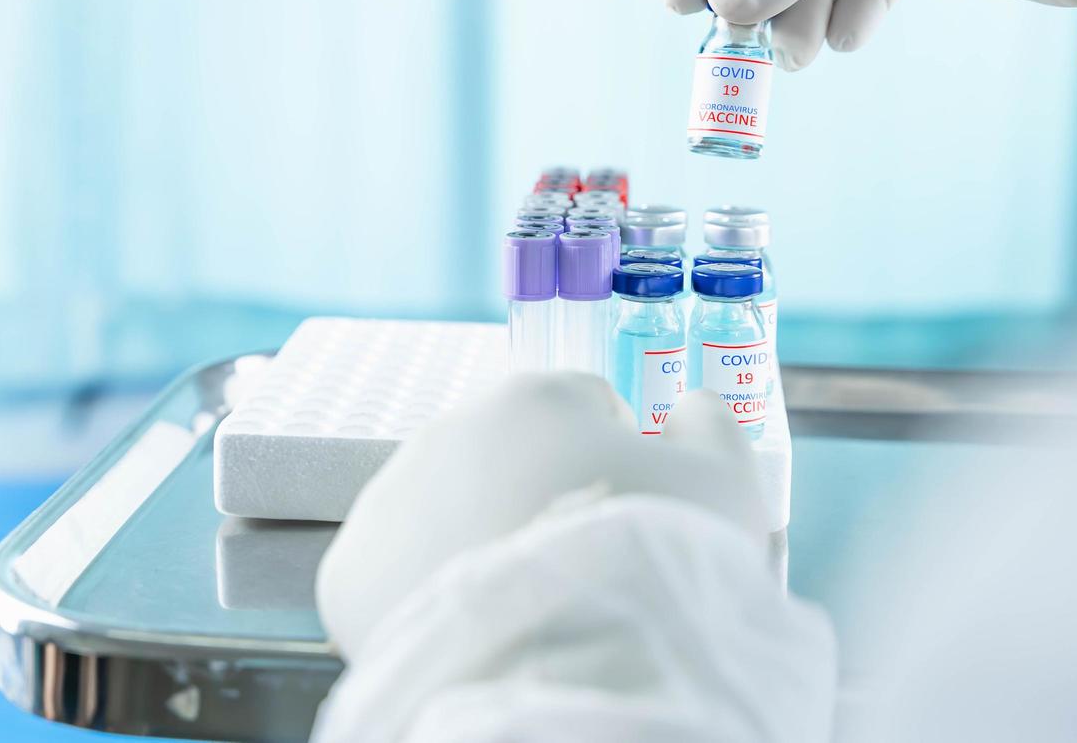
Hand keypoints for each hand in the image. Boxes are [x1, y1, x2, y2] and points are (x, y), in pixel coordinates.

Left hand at [315, 374, 765, 658]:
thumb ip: (710, 426)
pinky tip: (478, 632)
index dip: (620, 463)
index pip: (583, 407)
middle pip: (509, 459)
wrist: (565, 680)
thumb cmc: (652, 572)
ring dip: (482, 544)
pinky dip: (429, 599)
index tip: (631, 519)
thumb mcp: (728, 485)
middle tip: (582, 572)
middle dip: (541, 500)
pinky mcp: (348, 573)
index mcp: (534, 396)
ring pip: (447, 513)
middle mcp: (444, 431)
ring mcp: (387, 502)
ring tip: (533, 610)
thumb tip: (690, 407)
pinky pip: (398, 576)